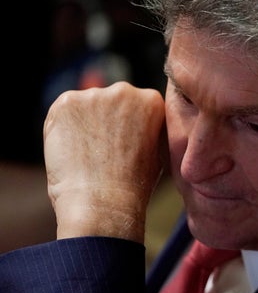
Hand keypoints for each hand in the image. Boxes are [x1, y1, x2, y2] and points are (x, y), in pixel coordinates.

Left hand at [44, 81, 166, 242]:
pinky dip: (63, 128)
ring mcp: (95, 94)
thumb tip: (138, 122)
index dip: (129, 126)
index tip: (125, 146)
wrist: (104, 202)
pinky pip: (63, 112)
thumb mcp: (159, 150)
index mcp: (152, 100)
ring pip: (86, 106)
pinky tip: (73, 150)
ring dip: (85, 123)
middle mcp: (125, 90)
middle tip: (105, 151)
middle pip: (111, 101)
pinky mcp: (68, 102)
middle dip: (107, 120)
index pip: (137, 104)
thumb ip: (150, 128)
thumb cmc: (134, 185)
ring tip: (89, 154)